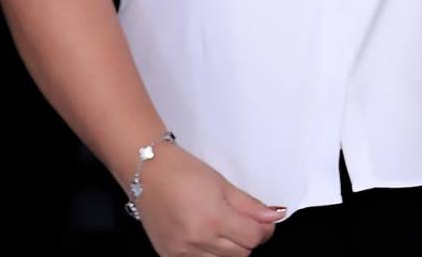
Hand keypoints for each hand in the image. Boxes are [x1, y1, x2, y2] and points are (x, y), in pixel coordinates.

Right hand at [133, 144, 283, 256]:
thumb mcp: (224, 185)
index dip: (264, 230)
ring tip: (224, 229)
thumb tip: (273, 216)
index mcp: (213, 219)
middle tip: (245, 224)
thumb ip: (250, 206)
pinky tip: (207, 238)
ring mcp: (180, 252)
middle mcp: (196, 240)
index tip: (264, 223)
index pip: (253, 238)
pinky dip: (209, 254)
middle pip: (240, 254)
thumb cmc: (184, 172)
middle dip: (248, 239)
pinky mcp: (168, 256)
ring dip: (230, 249)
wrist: (148, 172)